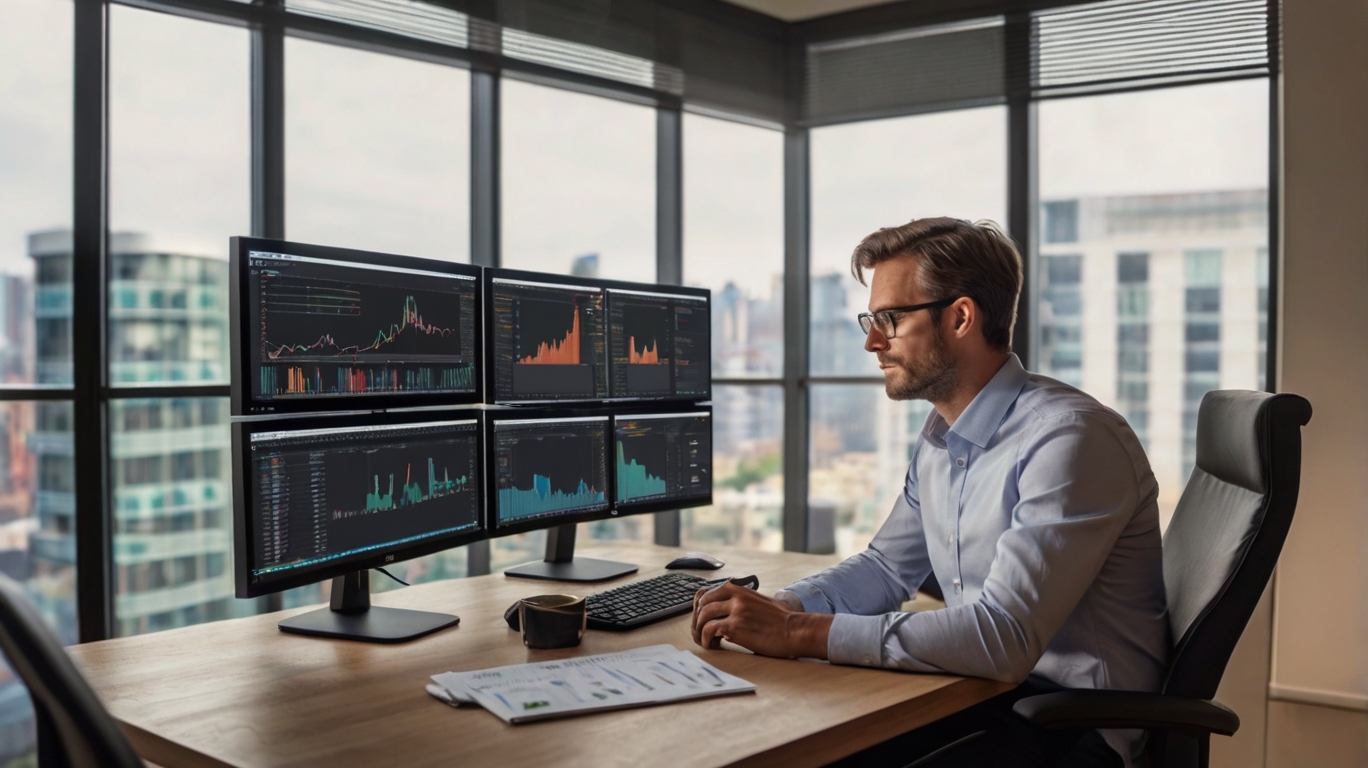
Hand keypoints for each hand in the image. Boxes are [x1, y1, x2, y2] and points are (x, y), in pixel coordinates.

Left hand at [691, 581, 832, 658]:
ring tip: (707, 641)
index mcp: (739, 589)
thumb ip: (741, 603)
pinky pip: (709, 630)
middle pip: (701, 604)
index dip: (700, 608)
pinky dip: (706, 639)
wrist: (795, 630)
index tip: (702, 619)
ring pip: (703, 617)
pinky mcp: (735, 626)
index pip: (706, 592)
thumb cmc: (781, 620)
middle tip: (702, 633)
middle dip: (697, 620)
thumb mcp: (759, 602)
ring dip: (700, 631)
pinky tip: (713, 645)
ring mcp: (735, 610)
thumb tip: (726, 615)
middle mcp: (735, 596)